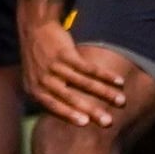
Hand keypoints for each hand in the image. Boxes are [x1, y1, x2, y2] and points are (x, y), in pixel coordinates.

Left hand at [18, 11, 136, 128]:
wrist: (34, 28)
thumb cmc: (38, 62)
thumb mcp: (34, 81)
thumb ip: (48, 98)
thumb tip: (69, 119)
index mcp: (34, 90)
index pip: (52, 106)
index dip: (69, 115)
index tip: (86, 124)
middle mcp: (42, 78)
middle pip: (70, 97)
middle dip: (91, 110)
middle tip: (107, 122)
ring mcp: (54, 65)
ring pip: (83, 82)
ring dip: (104, 92)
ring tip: (121, 101)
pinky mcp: (65, 53)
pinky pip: (88, 67)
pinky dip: (105, 75)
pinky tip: (119, 81)